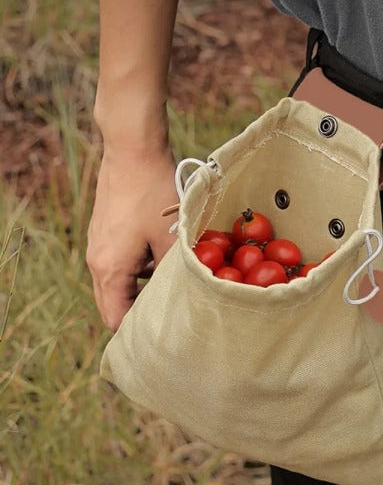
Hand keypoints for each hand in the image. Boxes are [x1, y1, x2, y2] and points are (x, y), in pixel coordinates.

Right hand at [86, 147, 177, 331]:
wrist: (132, 150)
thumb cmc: (153, 193)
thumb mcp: (170, 237)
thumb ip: (173, 271)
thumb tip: (183, 295)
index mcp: (110, 270)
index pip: (115, 318)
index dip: (136, 331)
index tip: (161, 334)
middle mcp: (97, 262)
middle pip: (113, 303)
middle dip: (138, 312)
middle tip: (169, 314)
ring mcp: (99, 245)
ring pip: (117, 283)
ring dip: (139, 287)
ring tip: (170, 284)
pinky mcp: (104, 232)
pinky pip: (118, 262)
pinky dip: (136, 268)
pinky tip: (161, 255)